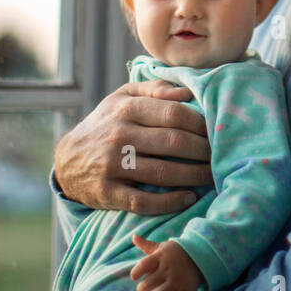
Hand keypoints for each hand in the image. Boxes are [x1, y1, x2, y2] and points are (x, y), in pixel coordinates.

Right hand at [53, 79, 212, 213]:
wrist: (66, 160)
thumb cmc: (107, 123)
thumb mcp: (123, 97)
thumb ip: (155, 89)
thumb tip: (188, 91)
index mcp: (127, 109)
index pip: (175, 114)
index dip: (203, 125)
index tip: (220, 131)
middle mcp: (119, 136)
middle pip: (174, 143)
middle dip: (205, 151)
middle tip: (224, 156)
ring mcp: (112, 165)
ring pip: (163, 173)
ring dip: (195, 177)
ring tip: (214, 177)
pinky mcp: (107, 192)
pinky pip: (144, 201)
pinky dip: (169, 202)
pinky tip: (189, 198)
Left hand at [131, 236, 201, 290]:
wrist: (203, 256)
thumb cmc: (177, 252)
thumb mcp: (163, 247)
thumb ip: (147, 245)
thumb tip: (134, 237)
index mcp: (162, 257)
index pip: (143, 265)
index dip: (135, 272)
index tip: (134, 277)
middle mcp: (169, 269)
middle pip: (148, 284)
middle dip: (141, 289)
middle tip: (141, 289)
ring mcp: (177, 281)